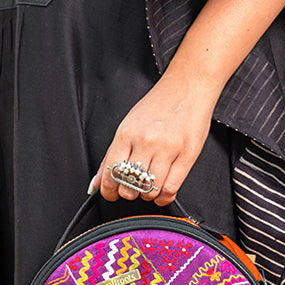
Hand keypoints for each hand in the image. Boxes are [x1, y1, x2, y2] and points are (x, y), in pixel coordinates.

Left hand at [91, 68, 217, 206]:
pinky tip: (162, 192)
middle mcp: (146, 141)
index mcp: (126, 133)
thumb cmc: (158, 106)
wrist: (188, 87)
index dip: (108, 191)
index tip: (111, 193)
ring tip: (149, 187)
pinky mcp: (187, 154)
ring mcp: (168, 149)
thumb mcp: (128, 126)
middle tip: (133, 188)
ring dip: (147, 195)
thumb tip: (97, 183)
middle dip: (129, 193)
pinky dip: (164, 197)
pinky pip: (170, 188)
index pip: (111, 174)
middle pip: (129, 186)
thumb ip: (111, 156)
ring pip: (150, 191)